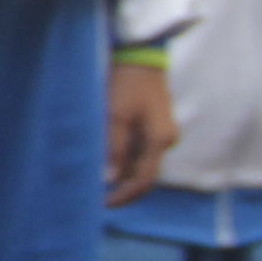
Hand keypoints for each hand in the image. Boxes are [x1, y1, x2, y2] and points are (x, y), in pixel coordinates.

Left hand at [104, 57, 176, 205]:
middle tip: (96, 191)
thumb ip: (114, 148)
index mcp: (159, 140)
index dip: (125, 195)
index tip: (104, 203)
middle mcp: (165, 140)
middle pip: (143, 173)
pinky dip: (123, 155)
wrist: (141, 57)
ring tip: (95, 170)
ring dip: (121, 169)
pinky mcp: (155, 125)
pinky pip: (140, 149)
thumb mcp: (115, 116)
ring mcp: (162, 133)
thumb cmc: (126, 84)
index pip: (144, 180)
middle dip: (121, 184)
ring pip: (141, 161)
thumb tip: (110, 180)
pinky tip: (105, 153)